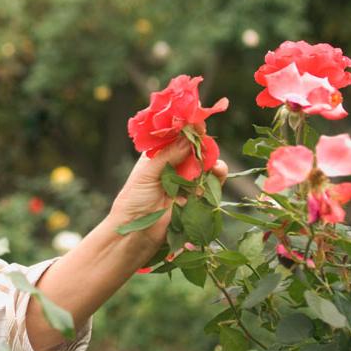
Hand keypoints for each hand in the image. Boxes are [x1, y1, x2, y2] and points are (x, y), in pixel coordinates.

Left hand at [109, 136, 227, 246]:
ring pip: (205, 163)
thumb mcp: (146, 173)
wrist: (137, 232)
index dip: (184, 127)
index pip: (174, 137)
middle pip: (193, 147)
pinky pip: (212, 182)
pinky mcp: (198, 196)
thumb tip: (186, 137)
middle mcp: (174, 165)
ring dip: (210, 156)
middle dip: (199, 138)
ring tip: (209, 154)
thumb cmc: (134, 200)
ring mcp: (187, 180)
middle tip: (203, 131)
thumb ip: (168, 156)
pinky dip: (217, 174)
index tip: (192, 118)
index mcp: (158, 156)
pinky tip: (217, 169)